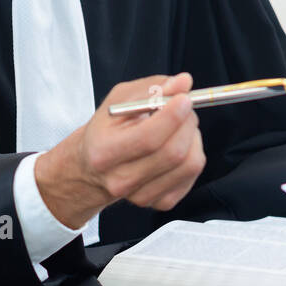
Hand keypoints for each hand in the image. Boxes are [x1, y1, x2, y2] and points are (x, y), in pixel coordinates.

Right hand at [35, 72, 205, 226]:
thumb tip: (183, 83)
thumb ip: (152, 88)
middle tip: (185, 106)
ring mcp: (142, 196)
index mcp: (104, 151)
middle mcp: (121, 179)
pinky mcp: (160, 203)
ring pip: (189, 164)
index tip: (184, 97)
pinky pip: (192, 175)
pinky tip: (177, 145)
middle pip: (173, 153)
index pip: (148, 138)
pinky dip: (192, 153)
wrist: (92, 168)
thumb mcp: (119, 100)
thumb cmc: (106, 130)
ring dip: (193, 137)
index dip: (173, 116)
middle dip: (187, 123)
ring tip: (179, 126)